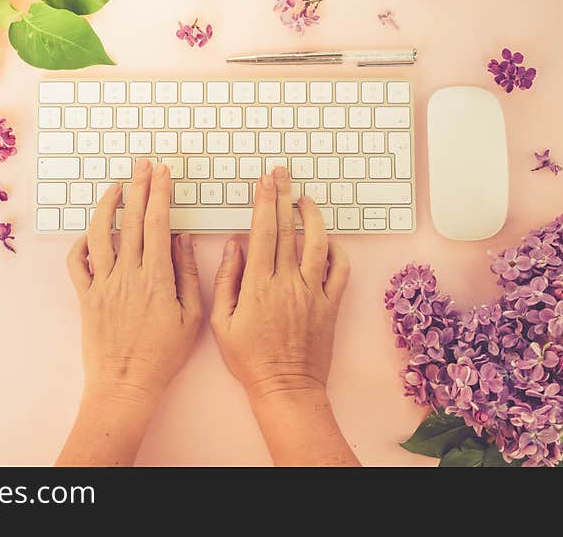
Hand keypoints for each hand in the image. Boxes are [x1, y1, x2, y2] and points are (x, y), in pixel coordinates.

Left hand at [58, 159, 201, 465]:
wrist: (125, 384)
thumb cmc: (163, 356)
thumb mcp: (192, 317)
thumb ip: (187, 274)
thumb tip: (182, 239)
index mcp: (157, 277)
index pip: (158, 223)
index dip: (160, 193)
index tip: (162, 172)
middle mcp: (127, 274)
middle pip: (132, 220)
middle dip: (138, 187)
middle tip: (142, 165)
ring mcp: (103, 284)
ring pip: (100, 234)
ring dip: (107, 206)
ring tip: (115, 188)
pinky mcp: (86, 296)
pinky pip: (76, 263)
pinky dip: (81, 244)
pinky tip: (91, 234)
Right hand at [209, 167, 356, 465]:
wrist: (286, 388)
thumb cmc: (250, 359)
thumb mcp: (221, 322)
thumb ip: (227, 280)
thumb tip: (234, 246)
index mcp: (258, 285)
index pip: (262, 232)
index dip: (264, 202)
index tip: (264, 181)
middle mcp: (287, 283)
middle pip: (287, 229)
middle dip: (283, 196)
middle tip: (282, 173)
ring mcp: (313, 293)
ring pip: (318, 243)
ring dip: (312, 217)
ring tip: (305, 200)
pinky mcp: (330, 304)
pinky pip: (340, 270)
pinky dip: (336, 250)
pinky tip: (327, 241)